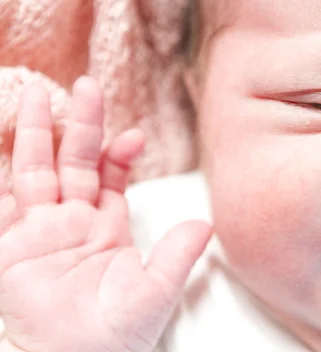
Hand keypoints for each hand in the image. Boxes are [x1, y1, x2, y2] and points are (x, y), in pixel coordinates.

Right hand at [0, 77, 211, 351]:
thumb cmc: (116, 335)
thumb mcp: (155, 290)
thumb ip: (177, 255)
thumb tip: (206, 225)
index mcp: (106, 227)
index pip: (111, 177)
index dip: (120, 153)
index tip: (134, 135)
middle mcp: (72, 222)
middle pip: (74, 161)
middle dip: (81, 125)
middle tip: (88, 87)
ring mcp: (39, 231)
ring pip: (36, 171)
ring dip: (39, 135)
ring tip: (40, 97)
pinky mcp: (10, 246)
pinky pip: (2, 204)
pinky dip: (0, 177)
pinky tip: (4, 142)